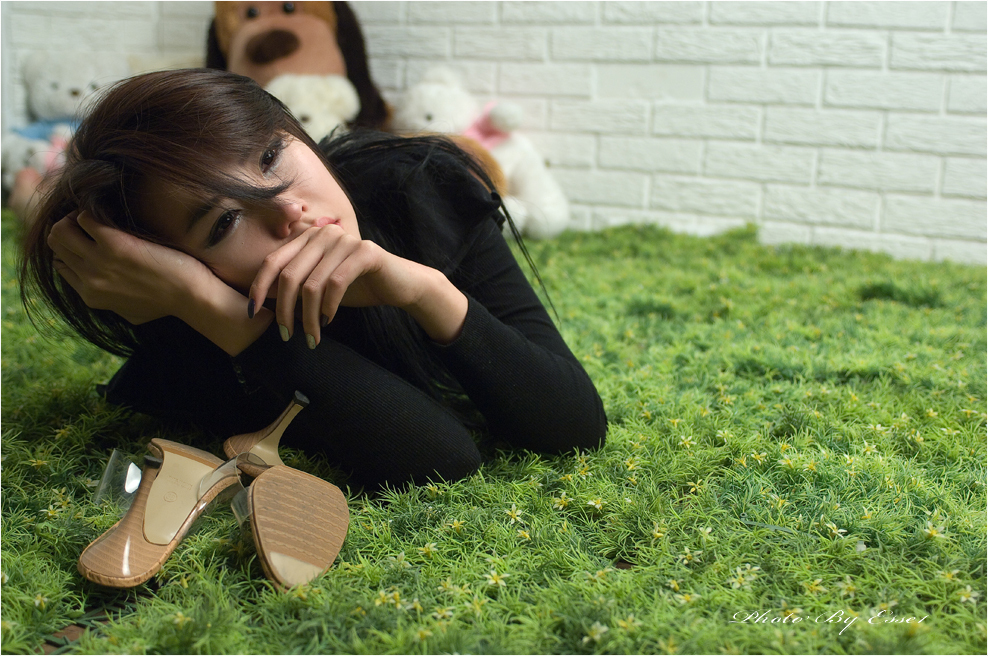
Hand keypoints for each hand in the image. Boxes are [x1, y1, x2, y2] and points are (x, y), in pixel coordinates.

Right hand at [47, 211, 214, 324]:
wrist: (192, 297)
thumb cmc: (169, 303)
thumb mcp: (131, 314)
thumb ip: (110, 303)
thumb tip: (100, 290)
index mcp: (90, 296)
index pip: (60, 264)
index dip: (68, 247)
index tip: (83, 236)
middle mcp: (89, 280)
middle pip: (56, 243)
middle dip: (67, 227)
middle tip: (88, 220)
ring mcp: (100, 262)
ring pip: (62, 229)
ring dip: (74, 216)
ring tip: (95, 214)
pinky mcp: (115, 245)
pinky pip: (85, 218)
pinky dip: (92, 211)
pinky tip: (109, 211)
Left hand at [249, 224, 467, 345]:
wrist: (400, 285)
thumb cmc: (356, 286)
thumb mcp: (319, 285)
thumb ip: (294, 285)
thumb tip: (258, 301)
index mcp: (308, 237)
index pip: (273, 261)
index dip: (259, 287)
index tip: (253, 313)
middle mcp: (324, 233)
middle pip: (289, 275)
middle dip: (284, 310)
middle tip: (286, 336)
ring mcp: (345, 240)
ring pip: (312, 284)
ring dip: (308, 317)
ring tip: (311, 337)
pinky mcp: (365, 252)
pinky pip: (336, 283)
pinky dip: (328, 307)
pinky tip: (329, 321)